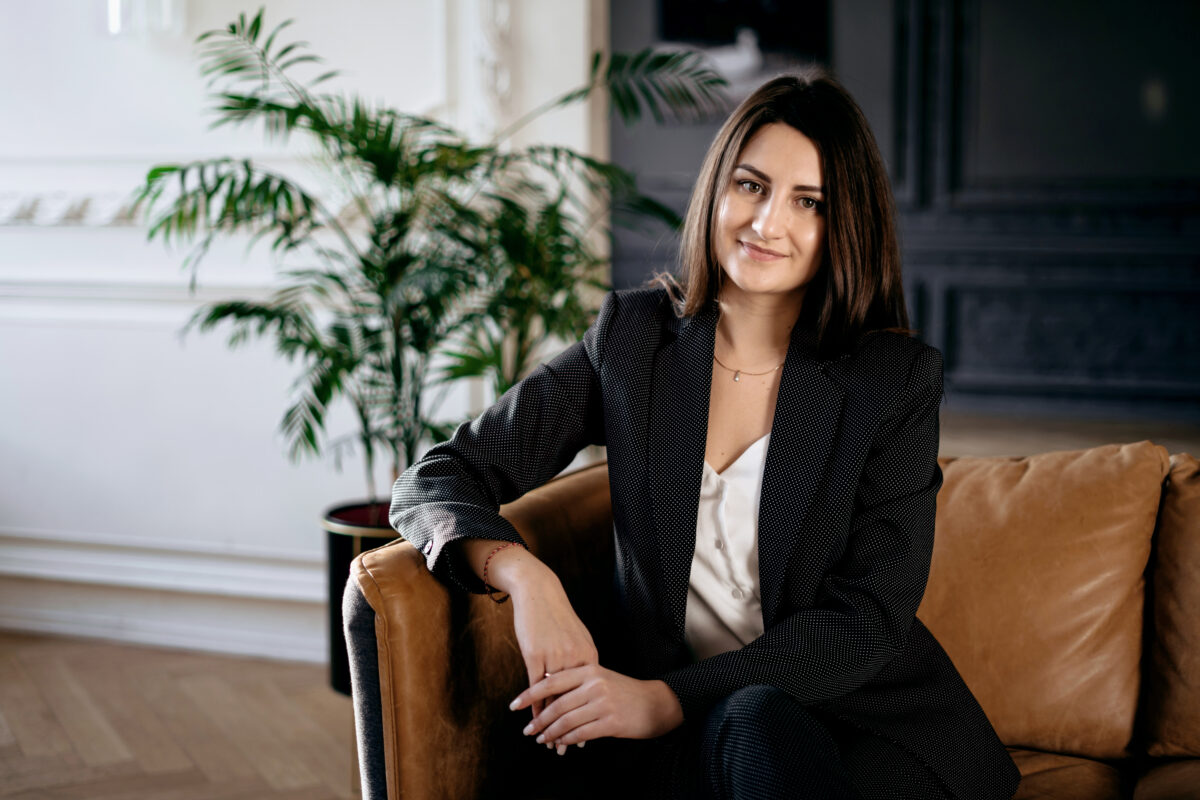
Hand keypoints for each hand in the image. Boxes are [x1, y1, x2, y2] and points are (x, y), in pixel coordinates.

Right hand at [508, 566, 597, 738]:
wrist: (538, 592)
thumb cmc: (556, 615)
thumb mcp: (576, 637)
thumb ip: (581, 660)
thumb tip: (586, 681)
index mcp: (588, 655)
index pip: (588, 694)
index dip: (586, 716)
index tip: (587, 736)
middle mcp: (575, 658)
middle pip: (573, 700)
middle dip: (570, 726)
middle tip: (569, 749)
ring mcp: (555, 657)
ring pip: (554, 698)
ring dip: (550, 722)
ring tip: (549, 742)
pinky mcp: (535, 655)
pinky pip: (536, 687)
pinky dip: (535, 706)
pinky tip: (533, 721)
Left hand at [510, 665, 684, 750]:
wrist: (655, 703)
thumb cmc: (624, 691)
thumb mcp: (601, 677)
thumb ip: (577, 681)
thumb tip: (546, 686)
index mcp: (590, 670)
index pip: (552, 682)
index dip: (530, 694)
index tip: (515, 705)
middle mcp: (595, 685)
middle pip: (557, 705)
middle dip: (539, 720)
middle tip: (528, 729)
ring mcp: (603, 704)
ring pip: (566, 721)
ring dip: (550, 733)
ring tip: (540, 739)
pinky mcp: (610, 722)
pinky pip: (580, 733)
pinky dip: (567, 740)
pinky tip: (560, 743)